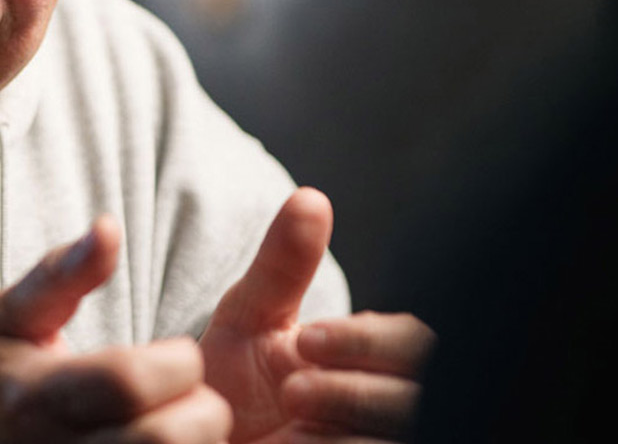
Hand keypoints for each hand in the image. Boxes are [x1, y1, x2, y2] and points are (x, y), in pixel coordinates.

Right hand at [0, 216, 233, 443]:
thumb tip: (109, 227)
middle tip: (190, 397)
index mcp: (34, 398)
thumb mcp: (15, 315)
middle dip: (201, 410)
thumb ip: (63, 271)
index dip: (175, 363)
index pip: (129, 380)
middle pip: (165, 438)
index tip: (175, 356)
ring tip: (180, 426)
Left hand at [199, 188, 435, 443]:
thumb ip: (283, 265)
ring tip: (291, 408)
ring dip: (348, 416)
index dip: (366, 342)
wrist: (199, 441)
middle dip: (357, 385)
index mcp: (378, 356)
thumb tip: (311, 198)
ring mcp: (382, 436)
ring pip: (401, 430)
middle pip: (418, 390)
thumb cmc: (231, 382)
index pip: (412, 342)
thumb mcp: (250, 317)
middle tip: (295, 386)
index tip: (308, 340)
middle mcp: (394, 400)